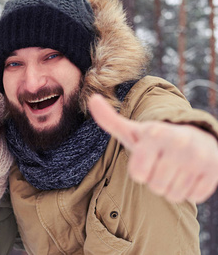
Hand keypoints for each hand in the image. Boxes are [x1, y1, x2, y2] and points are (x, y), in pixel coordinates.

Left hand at [88, 94, 217, 203]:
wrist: (196, 137)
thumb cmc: (156, 140)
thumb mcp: (132, 131)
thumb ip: (109, 119)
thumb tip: (92, 99)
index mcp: (155, 133)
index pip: (137, 175)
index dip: (140, 171)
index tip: (147, 157)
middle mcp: (179, 142)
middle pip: (155, 186)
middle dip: (156, 180)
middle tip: (163, 164)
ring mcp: (200, 156)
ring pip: (174, 194)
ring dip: (172, 187)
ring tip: (176, 168)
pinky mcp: (215, 169)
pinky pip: (193, 196)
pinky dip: (190, 190)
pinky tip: (190, 173)